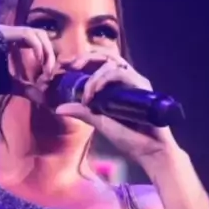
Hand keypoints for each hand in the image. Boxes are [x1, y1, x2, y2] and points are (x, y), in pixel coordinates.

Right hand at [0, 24, 56, 103]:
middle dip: (50, 52)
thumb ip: (27, 89)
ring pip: (37, 32)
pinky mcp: (2, 32)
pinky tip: (38, 61)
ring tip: (46, 68)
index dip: (48, 55)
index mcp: (12, 41)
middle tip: (50, 71)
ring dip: (46, 50)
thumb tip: (43, 99)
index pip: (38, 41)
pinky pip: (27, 34)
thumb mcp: (12, 85)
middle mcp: (10, 32)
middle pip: (41, 34)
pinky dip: (37, 47)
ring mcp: (6, 30)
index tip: (49, 73)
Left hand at [54, 50, 179, 165]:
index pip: (98, 64)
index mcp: (115, 87)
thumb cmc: (129, 139)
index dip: (81, 61)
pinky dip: (105, 80)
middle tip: (70, 66)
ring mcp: (135, 82)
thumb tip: (59, 108)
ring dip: (94, 77)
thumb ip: (82, 113)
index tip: (64, 66)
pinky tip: (95, 94)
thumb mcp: (100, 123)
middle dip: (85, 58)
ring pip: (111, 63)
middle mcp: (125, 81)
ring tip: (87, 95)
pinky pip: (121, 73)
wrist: (150, 151)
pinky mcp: (142, 86)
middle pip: (105, 57)